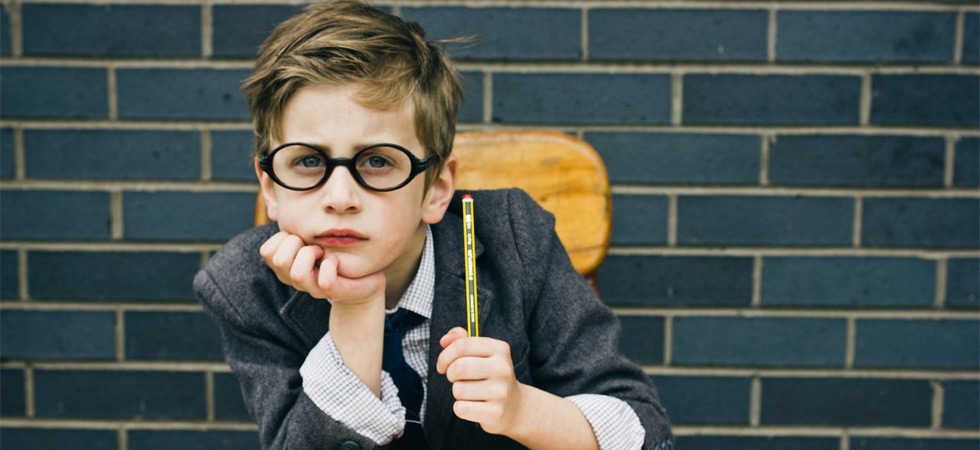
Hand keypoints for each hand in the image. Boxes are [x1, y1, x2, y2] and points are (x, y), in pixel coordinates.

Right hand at [259, 231, 384, 304]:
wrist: (363, 276)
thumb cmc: (335, 250)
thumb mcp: (311, 233)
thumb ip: (295, 220)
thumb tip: (275, 195)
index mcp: (286, 265)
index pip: (266, 251)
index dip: (282, 237)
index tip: (299, 235)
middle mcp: (295, 278)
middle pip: (278, 260)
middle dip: (296, 243)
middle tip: (312, 243)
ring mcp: (313, 288)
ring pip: (298, 274)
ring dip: (311, 254)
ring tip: (322, 251)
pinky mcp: (333, 292)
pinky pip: (325, 281)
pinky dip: (330, 265)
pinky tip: (335, 260)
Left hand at [436, 327, 525, 434]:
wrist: (514, 406)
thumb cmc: (490, 375)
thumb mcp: (481, 353)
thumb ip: (461, 340)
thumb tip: (445, 340)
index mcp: (500, 349)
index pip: (462, 345)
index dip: (445, 355)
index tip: (443, 365)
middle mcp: (503, 368)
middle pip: (459, 367)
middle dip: (450, 374)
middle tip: (456, 378)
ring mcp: (501, 391)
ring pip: (458, 389)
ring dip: (458, 392)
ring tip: (470, 392)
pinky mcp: (495, 412)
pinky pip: (461, 408)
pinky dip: (460, 408)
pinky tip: (473, 405)